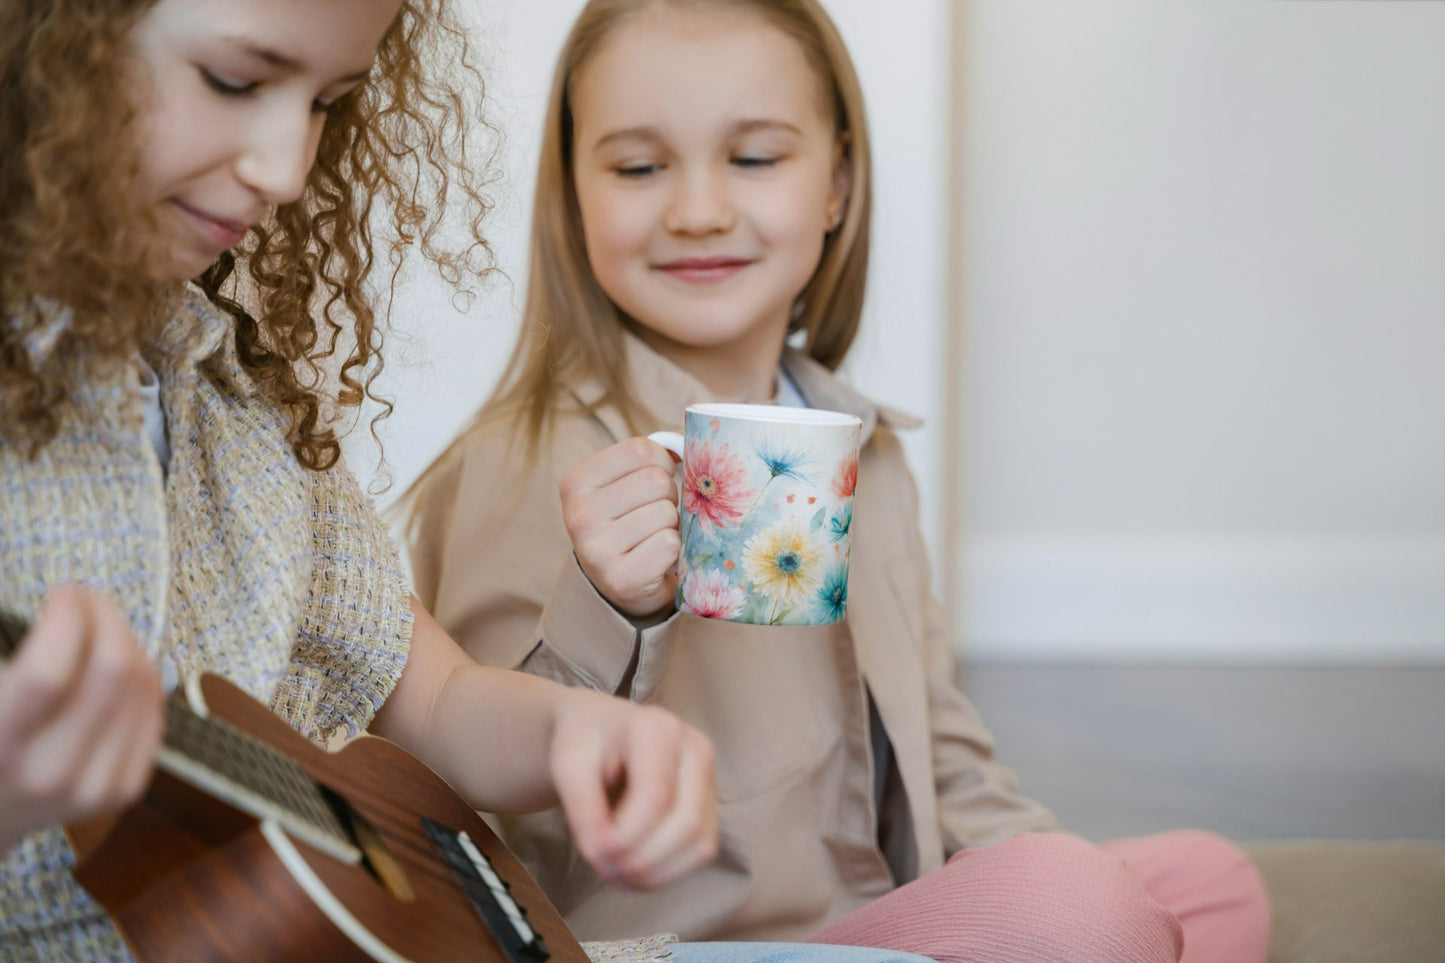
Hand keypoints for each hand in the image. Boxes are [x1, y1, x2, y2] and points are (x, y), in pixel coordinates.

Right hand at [0, 586, 163, 850]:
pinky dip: (142, 673)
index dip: (67, 619)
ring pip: (142, 684)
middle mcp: (50, 774)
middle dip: (105, 617)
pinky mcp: (126, 786)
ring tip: (97, 628)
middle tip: (86, 599)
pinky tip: (115, 663)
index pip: (48, 674)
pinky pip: (154, 709)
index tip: (61, 593)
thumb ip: (17, 660)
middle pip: (112, 672)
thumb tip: (68, 603)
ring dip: (126, 639)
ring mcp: (95, 786)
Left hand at [548, 689, 717, 889]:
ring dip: (655, 871)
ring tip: (615, 871)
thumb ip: (582, 806)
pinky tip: (635, 870)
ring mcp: (710, 779)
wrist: (603, 734)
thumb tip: (601, 852)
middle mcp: (696, 750)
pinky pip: (701, 852)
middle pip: (685, 822)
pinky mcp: (710, 807)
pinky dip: (667, 872)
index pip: (657, 796)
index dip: (626, 836)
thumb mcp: (569, 764)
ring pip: (699, 842)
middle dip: (641, 859)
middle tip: (601, 867)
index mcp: (660, 729)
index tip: (592, 851)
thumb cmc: (587, 744)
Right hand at [560, 437, 680, 617]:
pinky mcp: (621, 579)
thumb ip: (649, 458)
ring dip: (673, 526)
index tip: (656, 481)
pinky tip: (658, 560)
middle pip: (656, 481)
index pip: (640, 450)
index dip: (662, 462)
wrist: (619, 586)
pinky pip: (670, 544)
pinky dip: (675, 551)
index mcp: (576, 483)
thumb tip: (686, 440)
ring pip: (666, 514)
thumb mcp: (624, 486)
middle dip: (669, 496)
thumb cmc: (629, 524)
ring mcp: (597, 550)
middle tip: (655, 515)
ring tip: (654, 538)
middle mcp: (579, 516)